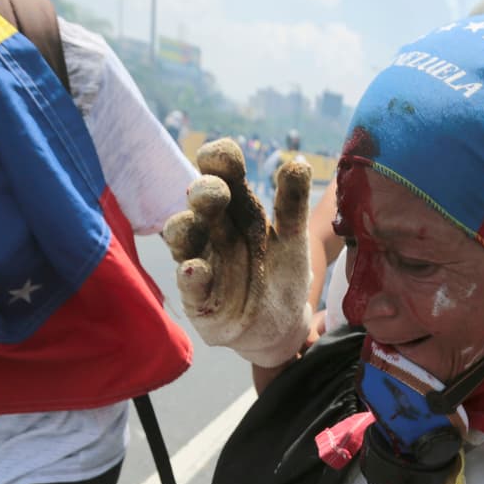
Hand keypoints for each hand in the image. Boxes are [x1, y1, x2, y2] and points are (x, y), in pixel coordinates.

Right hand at [163, 138, 312, 366]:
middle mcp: (214, 227)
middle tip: (215, 191)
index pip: (223, 173)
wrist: (279, 327)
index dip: (219, 159)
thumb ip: (293, 204)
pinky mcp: (198, 297)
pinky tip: (194, 270)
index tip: (223, 156)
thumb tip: (299, 162)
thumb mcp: (294, 240)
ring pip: (183, 237)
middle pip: (201, 200)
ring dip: (184, 228)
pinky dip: (190, 276)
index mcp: (239, 207)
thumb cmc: (281, 275)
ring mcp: (201, 259)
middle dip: (204, 192)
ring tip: (191, 222)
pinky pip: (189, 284)